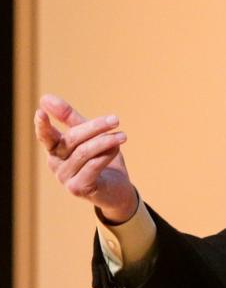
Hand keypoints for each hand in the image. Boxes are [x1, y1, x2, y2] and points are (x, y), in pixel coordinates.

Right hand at [34, 94, 138, 222]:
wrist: (117, 189)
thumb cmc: (102, 159)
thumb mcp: (89, 135)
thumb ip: (70, 118)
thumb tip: (45, 98)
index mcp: (55, 149)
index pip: (46, 136)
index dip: (42, 125)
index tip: (40, 111)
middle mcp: (55, 164)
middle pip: (71, 140)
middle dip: (94, 127)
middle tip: (116, 119)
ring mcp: (64, 178)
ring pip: (84, 152)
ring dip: (105, 141)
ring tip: (122, 136)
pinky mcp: (77, 188)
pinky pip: (92, 166)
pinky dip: (106, 154)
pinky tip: (117, 149)